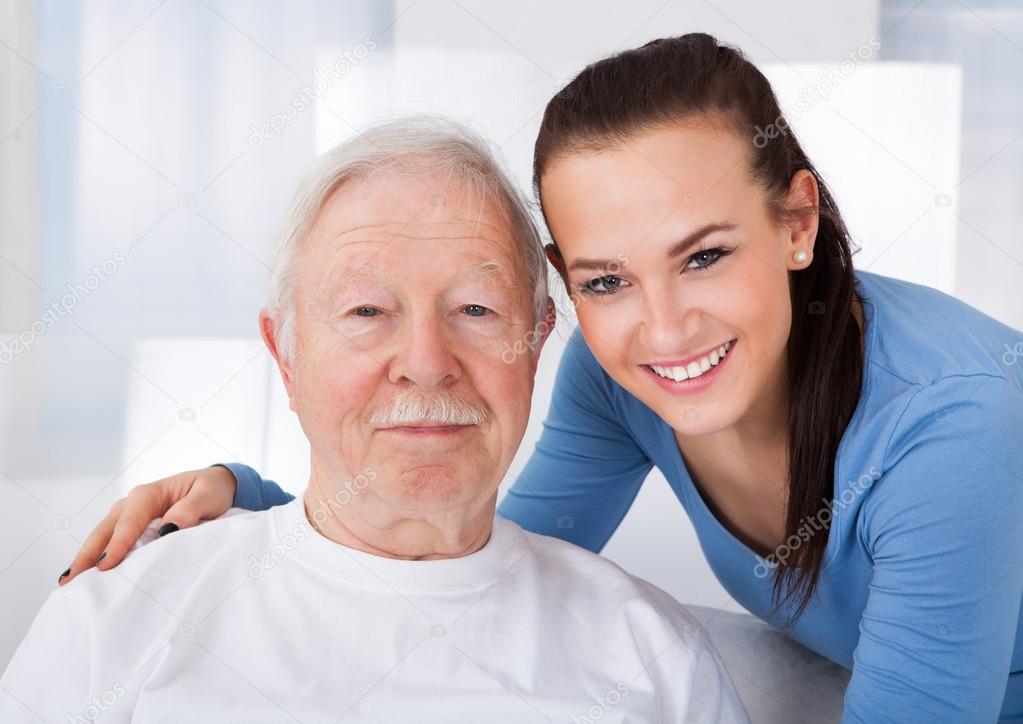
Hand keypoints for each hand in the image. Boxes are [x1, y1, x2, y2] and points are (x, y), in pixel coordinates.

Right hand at [59, 465, 236, 584]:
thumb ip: (189, 510)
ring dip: (87, 557)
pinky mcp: (133, 525)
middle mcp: (133, 502)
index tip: (105, 566)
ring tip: (71, 582)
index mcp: (148, 494)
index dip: (117, 544)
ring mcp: (130, 514)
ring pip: (103, 536)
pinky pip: (112, 540)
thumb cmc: (212, 489)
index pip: (128, 522)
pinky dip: (99, 556)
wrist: (217, 485)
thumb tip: (167, 529)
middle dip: (87, 555)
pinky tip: (91, 574)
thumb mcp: (207, 496)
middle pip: (105, 530)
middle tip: (69, 581)